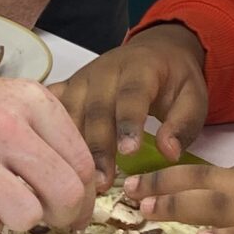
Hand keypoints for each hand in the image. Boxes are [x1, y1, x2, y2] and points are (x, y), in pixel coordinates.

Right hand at [0, 66, 97, 233]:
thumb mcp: (9, 101)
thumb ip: (47, 137)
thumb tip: (84, 190)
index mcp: (29, 101)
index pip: (82, 164)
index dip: (84, 197)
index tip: (72, 208)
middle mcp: (1, 124)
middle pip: (64, 194)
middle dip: (61, 217)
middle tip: (46, 219)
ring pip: (26, 216)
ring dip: (16, 222)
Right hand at [51, 22, 209, 179]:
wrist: (156, 51)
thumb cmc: (175, 80)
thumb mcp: (194, 97)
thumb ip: (183, 124)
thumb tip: (168, 152)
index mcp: (139, 68)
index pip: (131, 95)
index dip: (128, 122)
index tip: (129, 153)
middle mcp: (104, 71)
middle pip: (96, 109)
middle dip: (97, 147)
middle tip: (101, 182)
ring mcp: (81, 79)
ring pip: (69, 112)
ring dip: (69, 146)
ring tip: (75, 181)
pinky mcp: (67, 87)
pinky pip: (49, 106)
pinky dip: (41, 126)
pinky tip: (39, 152)